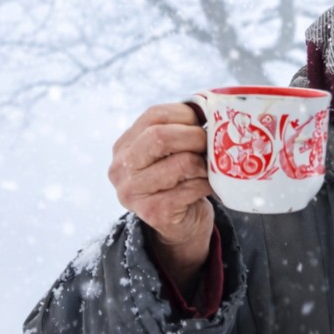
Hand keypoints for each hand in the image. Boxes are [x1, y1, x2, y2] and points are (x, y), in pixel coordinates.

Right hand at [107, 103, 213, 288]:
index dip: (186, 115)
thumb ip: (180, 129)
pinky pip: (190, 189)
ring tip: (208, 170)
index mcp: (124, 146)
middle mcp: (121, 169)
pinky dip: (205, 186)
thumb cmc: (181, 181)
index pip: (154, 115)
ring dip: (204, 165)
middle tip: (211, 144)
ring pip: (181, 163)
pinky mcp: (153, 213)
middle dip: (195, 137)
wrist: (180, 225)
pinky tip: (206, 189)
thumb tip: (211, 107)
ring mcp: (133, 193)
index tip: (204, 122)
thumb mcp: (172, 152)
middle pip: (161, 137)